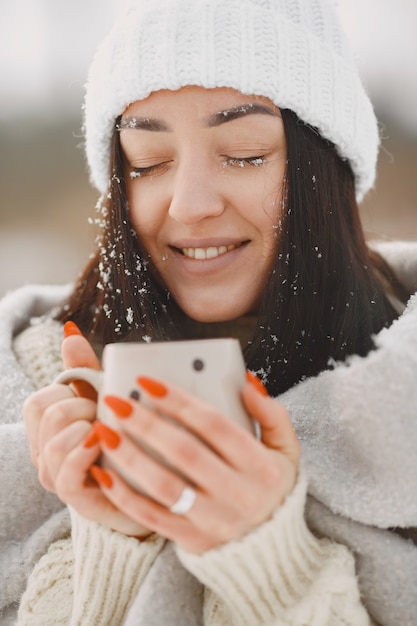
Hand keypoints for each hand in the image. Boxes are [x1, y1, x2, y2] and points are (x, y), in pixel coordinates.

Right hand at [22, 323, 150, 536]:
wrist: (147, 485)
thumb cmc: (123, 437)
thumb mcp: (104, 398)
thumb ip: (83, 369)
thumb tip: (70, 331)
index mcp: (48, 429)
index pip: (38, 401)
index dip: (69, 392)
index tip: (95, 398)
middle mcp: (45, 453)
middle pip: (46, 413)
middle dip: (81, 405)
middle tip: (105, 415)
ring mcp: (57, 476)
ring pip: (54, 441)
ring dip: (86, 427)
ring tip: (108, 431)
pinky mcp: (74, 496)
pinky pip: (66, 471)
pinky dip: (85, 451)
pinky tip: (103, 440)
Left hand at [88, 373, 299, 552]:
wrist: (271, 550)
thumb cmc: (272, 487)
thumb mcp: (286, 450)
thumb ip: (271, 415)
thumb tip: (245, 383)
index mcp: (261, 467)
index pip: (215, 426)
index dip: (180, 402)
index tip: (148, 382)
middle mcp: (238, 494)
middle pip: (185, 453)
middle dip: (147, 424)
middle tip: (117, 402)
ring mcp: (213, 520)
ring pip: (164, 486)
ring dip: (130, 457)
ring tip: (105, 432)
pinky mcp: (192, 540)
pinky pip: (152, 518)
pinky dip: (124, 496)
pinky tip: (103, 473)